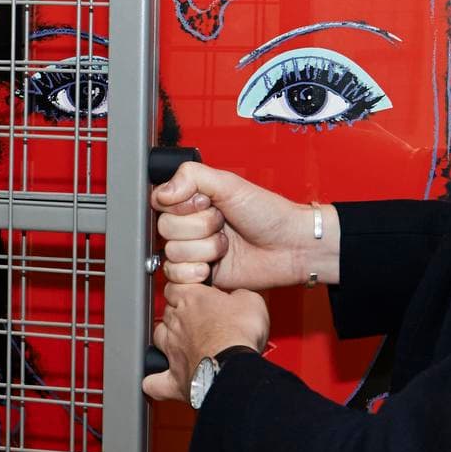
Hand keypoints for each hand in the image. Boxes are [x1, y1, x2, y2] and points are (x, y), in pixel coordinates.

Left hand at [143, 283, 270, 403]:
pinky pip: (155, 382)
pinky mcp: (174, 379)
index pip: (175, 285)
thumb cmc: (239, 335)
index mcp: (192, 299)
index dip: (184, 287)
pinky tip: (158, 383)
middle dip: (180, 314)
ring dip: (167, 340)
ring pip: (158, 339)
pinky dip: (155, 383)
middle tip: (199, 318)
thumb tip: (239, 296)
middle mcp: (177, 323)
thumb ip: (238, 294)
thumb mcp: (250, 300)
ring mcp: (172, 351)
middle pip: (168, 312)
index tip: (195, 290)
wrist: (234, 368)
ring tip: (182, 342)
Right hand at [150, 162, 336, 292]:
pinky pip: (174, 275)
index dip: (182, 206)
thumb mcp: (230, 183)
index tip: (206, 203)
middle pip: (165, 228)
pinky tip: (213, 266)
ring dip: (205, 250)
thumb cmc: (268, 214)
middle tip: (223, 225)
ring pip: (172, 252)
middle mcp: (189, 225)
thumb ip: (192, 176)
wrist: (290, 247)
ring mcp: (193, 251)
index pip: (160, 201)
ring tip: (226, 246)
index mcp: (192, 201)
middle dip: (200, 227)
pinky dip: (194, 272)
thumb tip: (162, 191)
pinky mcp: (197, 275)